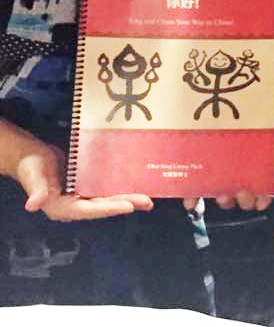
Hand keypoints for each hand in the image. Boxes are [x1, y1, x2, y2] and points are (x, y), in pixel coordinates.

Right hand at [17, 137, 151, 221]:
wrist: (32, 156)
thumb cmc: (31, 165)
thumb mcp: (34, 174)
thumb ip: (37, 189)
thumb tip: (33, 205)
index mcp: (61, 208)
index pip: (88, 210)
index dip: (109, 209)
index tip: (128, 207)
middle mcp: (74, 206)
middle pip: (103, 207)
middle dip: (126, 204)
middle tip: (148, 202)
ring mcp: (81, 197)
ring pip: (107, 199)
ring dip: (127, 198)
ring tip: (148, 199)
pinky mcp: (86, 188)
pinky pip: (105, 190)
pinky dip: (120, 189)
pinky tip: (135, 186)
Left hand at [181, 114, 273, 211]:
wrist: (214, 94)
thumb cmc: (245, 110)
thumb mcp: (265, 115)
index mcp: (254, 160)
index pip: (264, 184)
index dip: (265, 196)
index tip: (262, 201)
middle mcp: (237, 168)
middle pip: (243, 194)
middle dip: (244, 199)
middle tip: (242, 192)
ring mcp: (217, 170)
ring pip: (221, 194)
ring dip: (223, 200)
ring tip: (221, 195)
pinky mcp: (198, 170)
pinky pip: (194, 187)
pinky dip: (192, 197)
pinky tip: (190, 200)